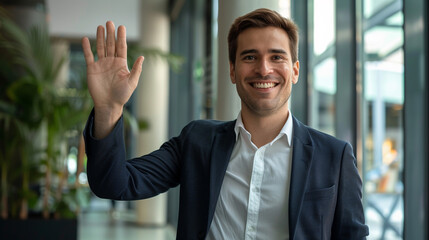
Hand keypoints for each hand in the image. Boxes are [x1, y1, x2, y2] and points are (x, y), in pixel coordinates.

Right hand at [82, 21, 143, 137]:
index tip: (121, 27)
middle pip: (111, 45)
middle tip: (110, 22)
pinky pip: (89, 56)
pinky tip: (86, 39)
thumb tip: (142, 57)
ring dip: (100, 37)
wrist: (109, 104)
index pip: (121, 47)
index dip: (121, 37)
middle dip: (111, 34)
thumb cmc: (122, 95)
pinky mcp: (92, 69)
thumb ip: (136, 69)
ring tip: (100, 27)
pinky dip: (87, 48)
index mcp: (121, 64)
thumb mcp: (132, 82)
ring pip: (101, 48)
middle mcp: (111, 62)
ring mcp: (101, 65)